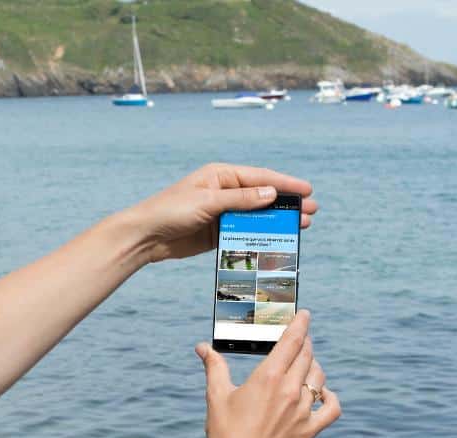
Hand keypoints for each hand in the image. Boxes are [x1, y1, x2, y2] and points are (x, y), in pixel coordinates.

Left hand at [120, 163, 317, 263]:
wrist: (145, 236)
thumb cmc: (171, 211)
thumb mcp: (208, 202)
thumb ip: (241, 199)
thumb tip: (271, 193)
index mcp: (221, 176)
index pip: (261, 178)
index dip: (285, 184)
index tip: (308, 190)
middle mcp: (224, 192)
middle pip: (262, 197)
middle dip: (287, 204)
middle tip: (311, 212)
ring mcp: (221, 213)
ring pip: (256, 216)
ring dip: (276, 221)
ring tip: (300, 227)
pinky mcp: (216, 233)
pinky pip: (243, 233)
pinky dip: (259, 236)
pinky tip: (275, 241)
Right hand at [196, 310, 339, 437]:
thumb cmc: (225, 432)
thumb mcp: (216, 395)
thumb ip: (214, 367)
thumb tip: (202, 347)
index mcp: (269, 377)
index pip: (293, 340)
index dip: (300, 323)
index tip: (304, 314)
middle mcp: (290, 390)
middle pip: (307, 355)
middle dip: (304, 343)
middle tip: (298, 340)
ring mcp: (303, 410)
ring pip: (318, 377)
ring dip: (312, 366)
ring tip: (304, 365)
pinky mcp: (310, 429)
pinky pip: (331, 407)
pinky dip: (330, 397)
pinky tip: (322, 393)